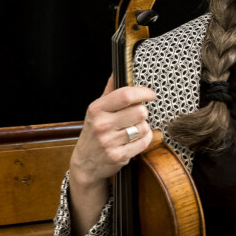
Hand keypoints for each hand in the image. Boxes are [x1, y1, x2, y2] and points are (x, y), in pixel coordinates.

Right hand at [67, 78, 156, 235]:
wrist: (85, 163)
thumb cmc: (94, 132)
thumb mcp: (96, 111)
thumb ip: (109, 91)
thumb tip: (117, 72)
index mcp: (96, 109)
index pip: (125, 95)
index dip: (143, 92)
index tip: (150, 95)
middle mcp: (101, 124)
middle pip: (140, 111)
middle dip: (142, 113)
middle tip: (136, 117)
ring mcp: (109, 142)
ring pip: (144, 127)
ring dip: (143, 128)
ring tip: (132, 130)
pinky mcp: (118, 156)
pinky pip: (144, 142)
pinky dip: (144, 140)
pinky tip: (134, 141)